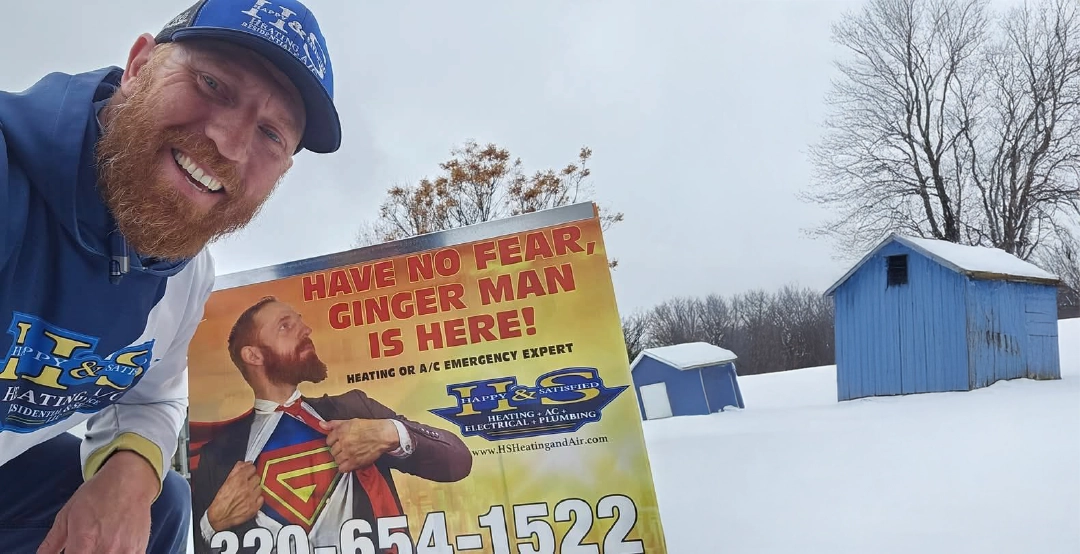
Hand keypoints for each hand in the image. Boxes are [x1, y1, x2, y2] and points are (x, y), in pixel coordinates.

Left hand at [38, 450, 158, 553]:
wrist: (129, 480)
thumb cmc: (98, 493)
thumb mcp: (67, 515)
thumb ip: (51, 542)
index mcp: (84, 542)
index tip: (72, 551)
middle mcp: (105, 549)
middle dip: (84, 553)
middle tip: (85, 546)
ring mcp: (124, 551)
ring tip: (99, 544)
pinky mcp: (138, 550)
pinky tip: (113, 547)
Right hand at [207, 461, 263, 530]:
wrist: (218, 518)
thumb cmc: (220, 501)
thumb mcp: (225, 482)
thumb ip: (236, 470)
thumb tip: (245, 463)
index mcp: (239, 480)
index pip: (252, 468)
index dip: (249, 470)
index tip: (248, 472)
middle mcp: (247, 488)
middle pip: (257, 477)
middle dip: (252, 479)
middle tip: (246, 484)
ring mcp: (252, 498)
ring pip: (259, 487)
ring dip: (255, 489)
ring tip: (247, 492)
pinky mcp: (254, 507)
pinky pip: (261, 498)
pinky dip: (257, 498)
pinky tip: (250, 499)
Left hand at [322, 418, 398, 472]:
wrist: (383, 435)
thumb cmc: (369, 427)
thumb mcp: (350, 421)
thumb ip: (334, 424)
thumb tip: (320, 424)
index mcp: (341, 431)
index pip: (328, 440)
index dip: (334, 441)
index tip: (339, 442)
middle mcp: (343, 442)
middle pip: (332, 451)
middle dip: (337, 450)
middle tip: (345, 448)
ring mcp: (349, 453)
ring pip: (336, 460)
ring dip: (341, 458)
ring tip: (348, 455)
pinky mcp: (355, 462)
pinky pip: (342, 469)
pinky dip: (345, 467)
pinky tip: (349, 462)